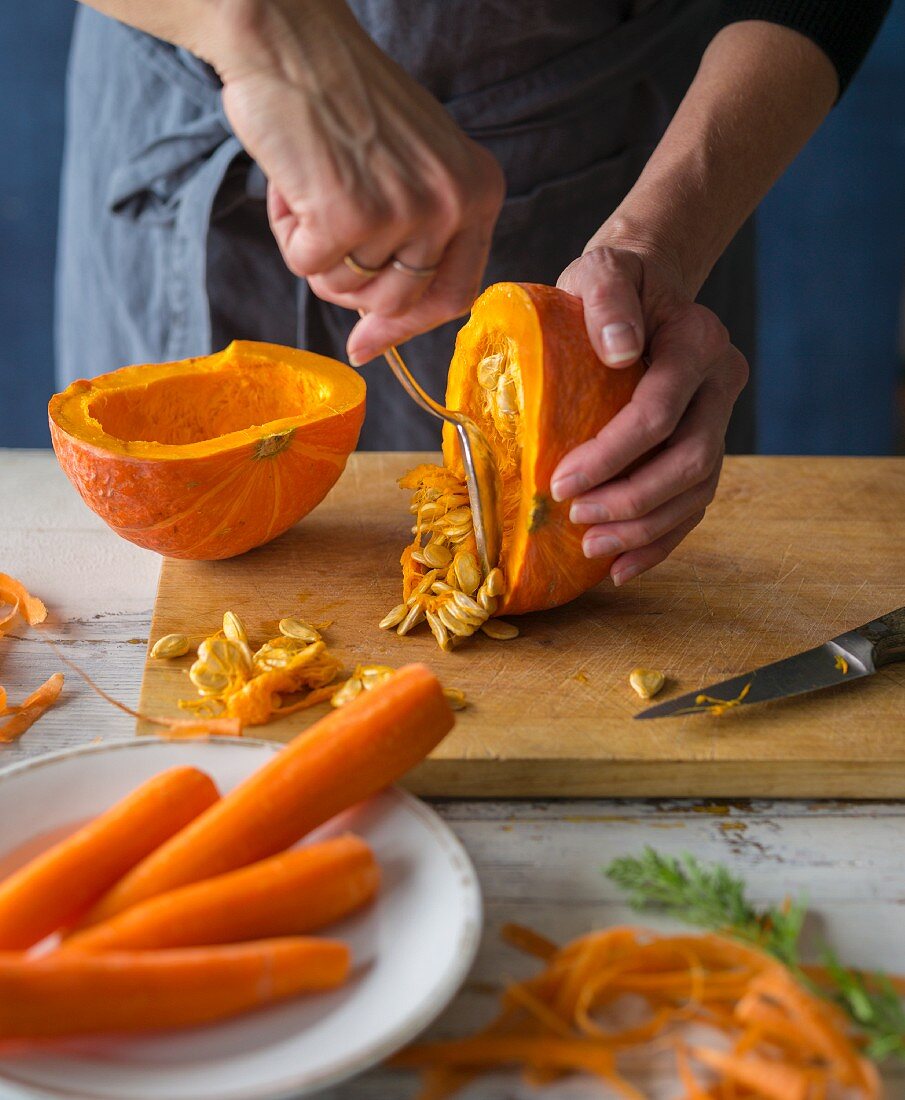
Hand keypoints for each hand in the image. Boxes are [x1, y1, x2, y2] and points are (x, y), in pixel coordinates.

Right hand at [216, 0, 503, 363]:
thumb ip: (411, 246)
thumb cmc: (345, 103)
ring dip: (317, 254)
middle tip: (325, 229)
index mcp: (478, 191)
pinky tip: (291, 185)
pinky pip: (309, 266)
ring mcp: (404, 211)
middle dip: (351, 284)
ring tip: (311, 192)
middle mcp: (452, 203)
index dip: (409, 326)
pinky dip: (289, 235)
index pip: (456, 294)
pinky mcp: (350, 214)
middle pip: (399, 302)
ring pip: (349, 290)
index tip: (368, 339)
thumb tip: (373, 343)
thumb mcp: (412, 170)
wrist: (292, 41)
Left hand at [551, 244, 747, 585]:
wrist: (644, 293)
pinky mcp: (705, 446)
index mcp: (698, 343)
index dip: (611, 455)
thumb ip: (608, 300)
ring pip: (697, 492)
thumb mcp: (601, 271)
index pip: (660, 412)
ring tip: (591, 547)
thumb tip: (621, 351)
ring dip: (644, 529)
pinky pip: (693, 504)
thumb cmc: (613, 286)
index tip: (560, 483)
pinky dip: (660, 540)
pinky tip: (621, 565)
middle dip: (631, 500)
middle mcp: (720, 384)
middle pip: (690, 461)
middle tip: (575, 518)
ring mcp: (719, 419)